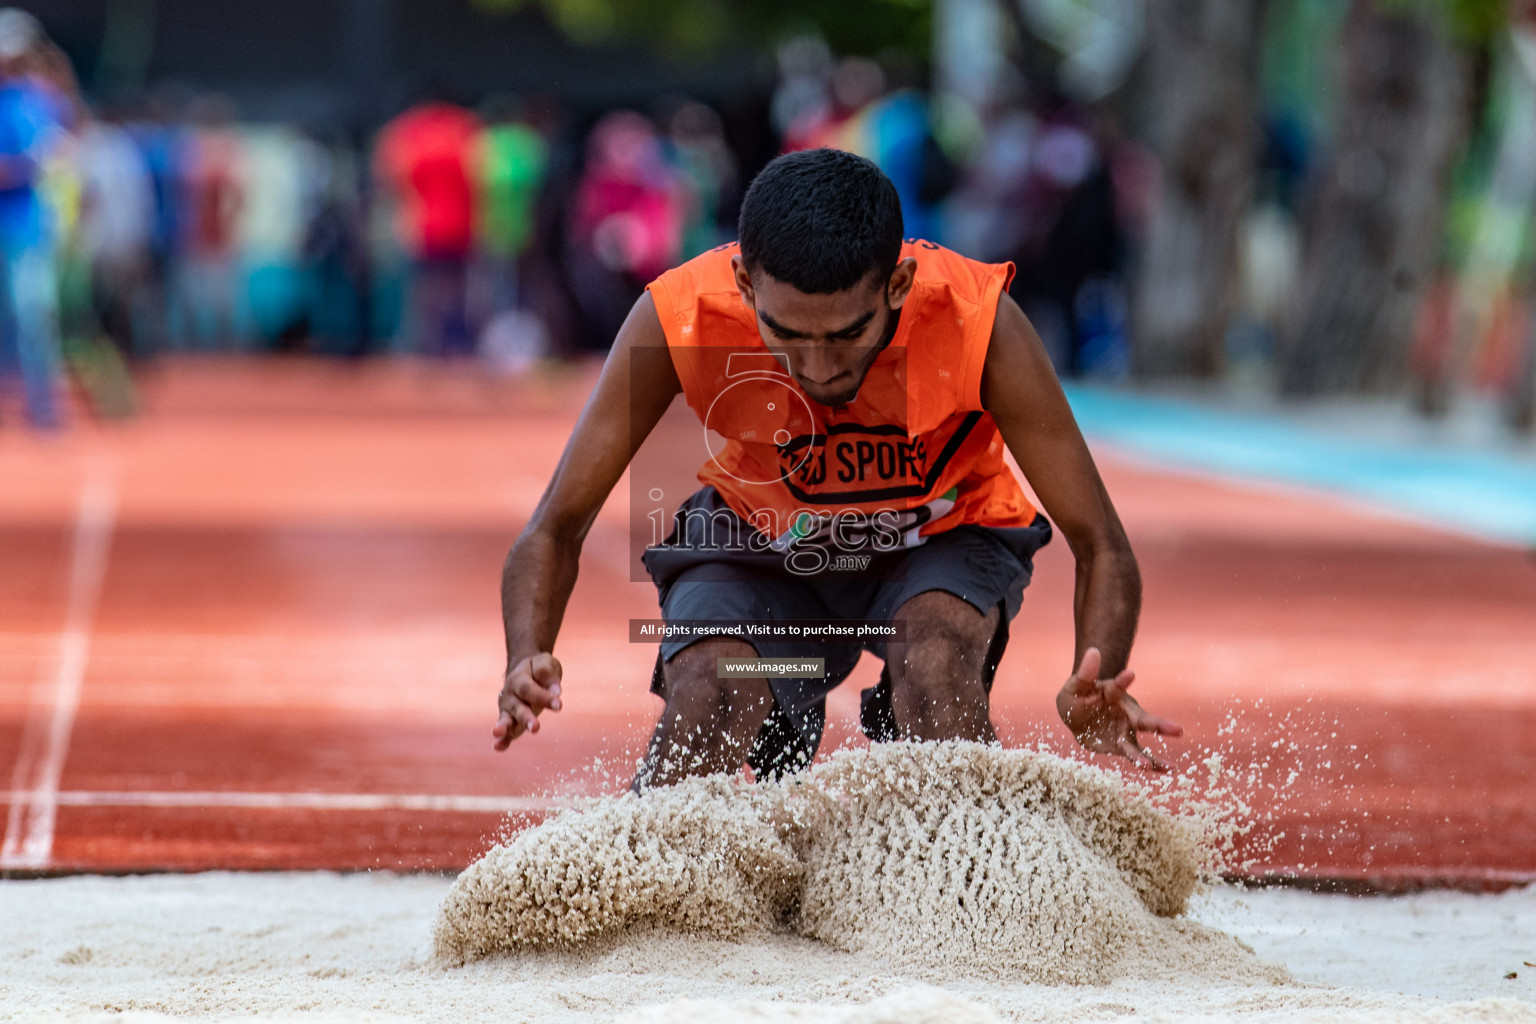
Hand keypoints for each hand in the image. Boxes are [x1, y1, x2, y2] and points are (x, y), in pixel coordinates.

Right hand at [493, 652, 562, 749]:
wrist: (525, 671)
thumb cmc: (537, 668)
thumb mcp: (544, 663)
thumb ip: (548, 675)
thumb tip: (557, 692)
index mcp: (518, 679)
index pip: (529, 689)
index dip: (543, 697)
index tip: (559, 705)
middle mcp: (509, 695)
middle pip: (517, 707)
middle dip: (526, 718)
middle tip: (535, 728)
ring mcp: (507, 709)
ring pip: (507, 719)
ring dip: (504, 728)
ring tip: (499, 734)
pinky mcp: (510, 721)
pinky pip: (506, 732)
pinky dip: (502, 740)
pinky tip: (498, 748)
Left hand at [1055, 647, 1181, 770]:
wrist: (1078, 716)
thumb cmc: (1077, 698)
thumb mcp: (1076, 687)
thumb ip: (1085, 674)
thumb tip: (1092, 651)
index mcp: (1113, 693)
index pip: (1118, 686)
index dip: (1123, 681)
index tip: (1130, 673)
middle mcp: (1126, 711)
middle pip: (1143, 719)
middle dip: (1159, 725)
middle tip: (1177, 730)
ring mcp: (1127, 729)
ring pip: (1143, 744)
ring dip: (1154, 755)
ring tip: (1170, 766)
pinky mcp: (1124, 744)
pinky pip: (1138, 756)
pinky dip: (1153, 764)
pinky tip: (1168, 771)